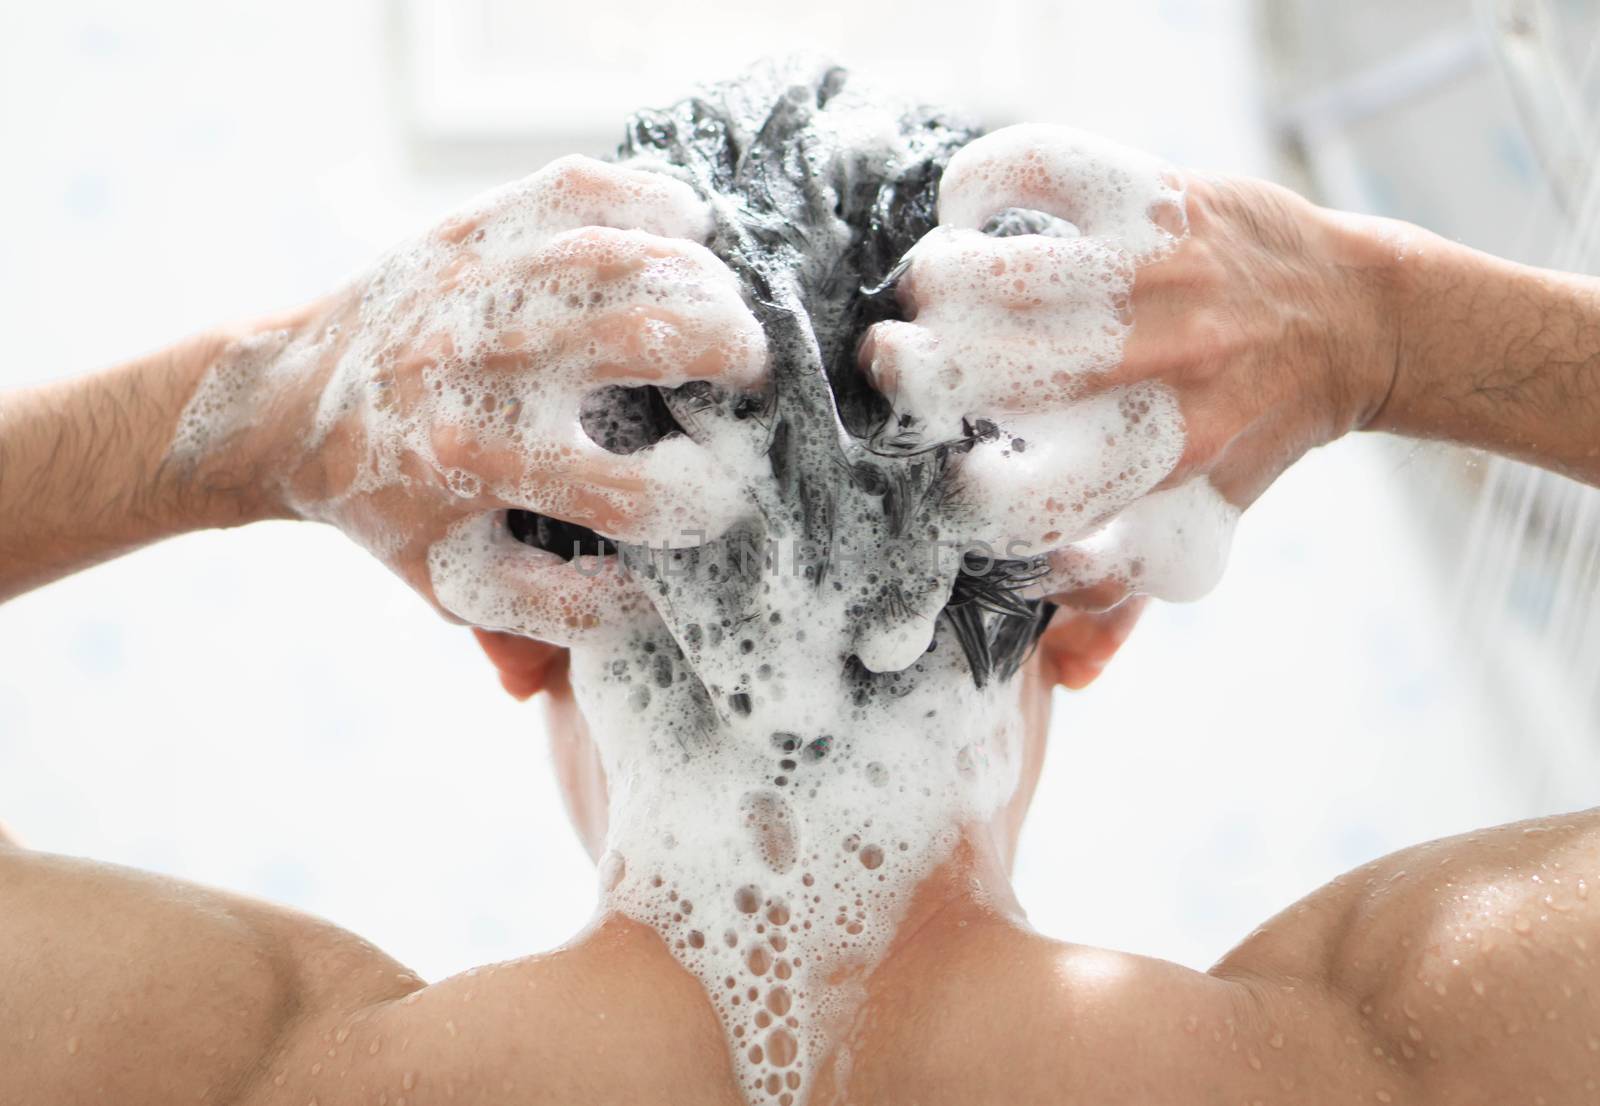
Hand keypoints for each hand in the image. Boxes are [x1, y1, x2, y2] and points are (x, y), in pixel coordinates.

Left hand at [179, 156, 767, 641]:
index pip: (633, 495)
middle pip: (648, 339)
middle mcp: (481, 366)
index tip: (719, 499)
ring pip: (626, 253)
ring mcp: (478, 285)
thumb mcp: (451, 582)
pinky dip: (653, 199)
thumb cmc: (390, 506)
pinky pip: (584, 187)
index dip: (703, 502)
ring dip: (707, 281)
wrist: (288, 403)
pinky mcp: (474, 227)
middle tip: (751, 378)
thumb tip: (627, 632)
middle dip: (732, 359)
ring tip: (734, 310)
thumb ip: (541, 623)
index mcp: (477, 466)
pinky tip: (688, 231)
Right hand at [861, 125, 1399, 608]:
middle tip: (901, 369)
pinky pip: (1038, 167)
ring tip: (930, 298)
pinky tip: (971, 210)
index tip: (946, 480)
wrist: (1356, 319)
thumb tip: (1062, 675)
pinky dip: (981, 183)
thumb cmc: (1257, 435)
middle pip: (978, 375)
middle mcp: (1161, 371)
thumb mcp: (1202, 527)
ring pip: (987, 274)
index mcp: (1164, 463)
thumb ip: (1121, 598)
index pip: (1021, 506)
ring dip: (931, 287)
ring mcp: (1158, 277)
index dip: (958, 500)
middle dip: (910, 376)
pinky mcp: (1159, 195)